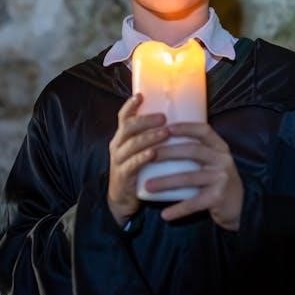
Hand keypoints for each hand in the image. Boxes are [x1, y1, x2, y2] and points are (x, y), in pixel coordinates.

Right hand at [107, 93, 167, 226]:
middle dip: (146, 120)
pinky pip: (132, 164)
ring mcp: (118, 161)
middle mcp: (118, 146)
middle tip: (163, 117)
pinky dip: (143, 158)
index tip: (140, 95)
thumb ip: (151, 136)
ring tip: (165, 133)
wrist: (123, 199)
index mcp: (122, 137)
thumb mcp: (140, 150)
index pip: (123, 117)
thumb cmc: (138, 169)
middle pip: (128, 127)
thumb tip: (177, 118)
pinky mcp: (123, 176)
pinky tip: (154, 153)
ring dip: (149, 137)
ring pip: (132, 144)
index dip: (130, 105)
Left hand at [145, 122, 243, 230]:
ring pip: (190, 177)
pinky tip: (164, 214)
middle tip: (148, 155)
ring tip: (148, 186)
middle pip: (193, 151)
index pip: (204, 131)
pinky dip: (178, 209)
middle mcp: (222, 160)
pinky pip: (194, 203)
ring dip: (166, 182)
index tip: (166, 127)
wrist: (240, 205)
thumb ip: (198, 149)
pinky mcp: (218, 198)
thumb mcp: (214, 160)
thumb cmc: (218, 178)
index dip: (185, 127)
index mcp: (220, 147)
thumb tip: (165, 137)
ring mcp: (221, 179)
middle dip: (168, 152)